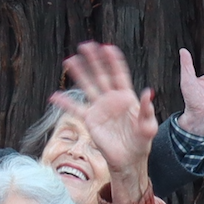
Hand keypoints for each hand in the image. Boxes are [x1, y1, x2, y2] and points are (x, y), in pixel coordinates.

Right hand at [64, 43, 158, 196]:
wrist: (129, 159)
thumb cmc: (141, 142)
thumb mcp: (148, 125)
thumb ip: (146, 109)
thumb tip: (147, 92)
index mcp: (126, 97)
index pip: (119, 74)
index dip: (113, 61)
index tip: (107, 47)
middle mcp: (111, 99)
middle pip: (100, 75)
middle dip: (93, 60)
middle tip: (85, 45)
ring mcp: (99, 108)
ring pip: (87, 86)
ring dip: (79, 73)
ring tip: (69, 60)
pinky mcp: (90, 120)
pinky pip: (75, 109)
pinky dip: (65, 103)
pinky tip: (54, 96)